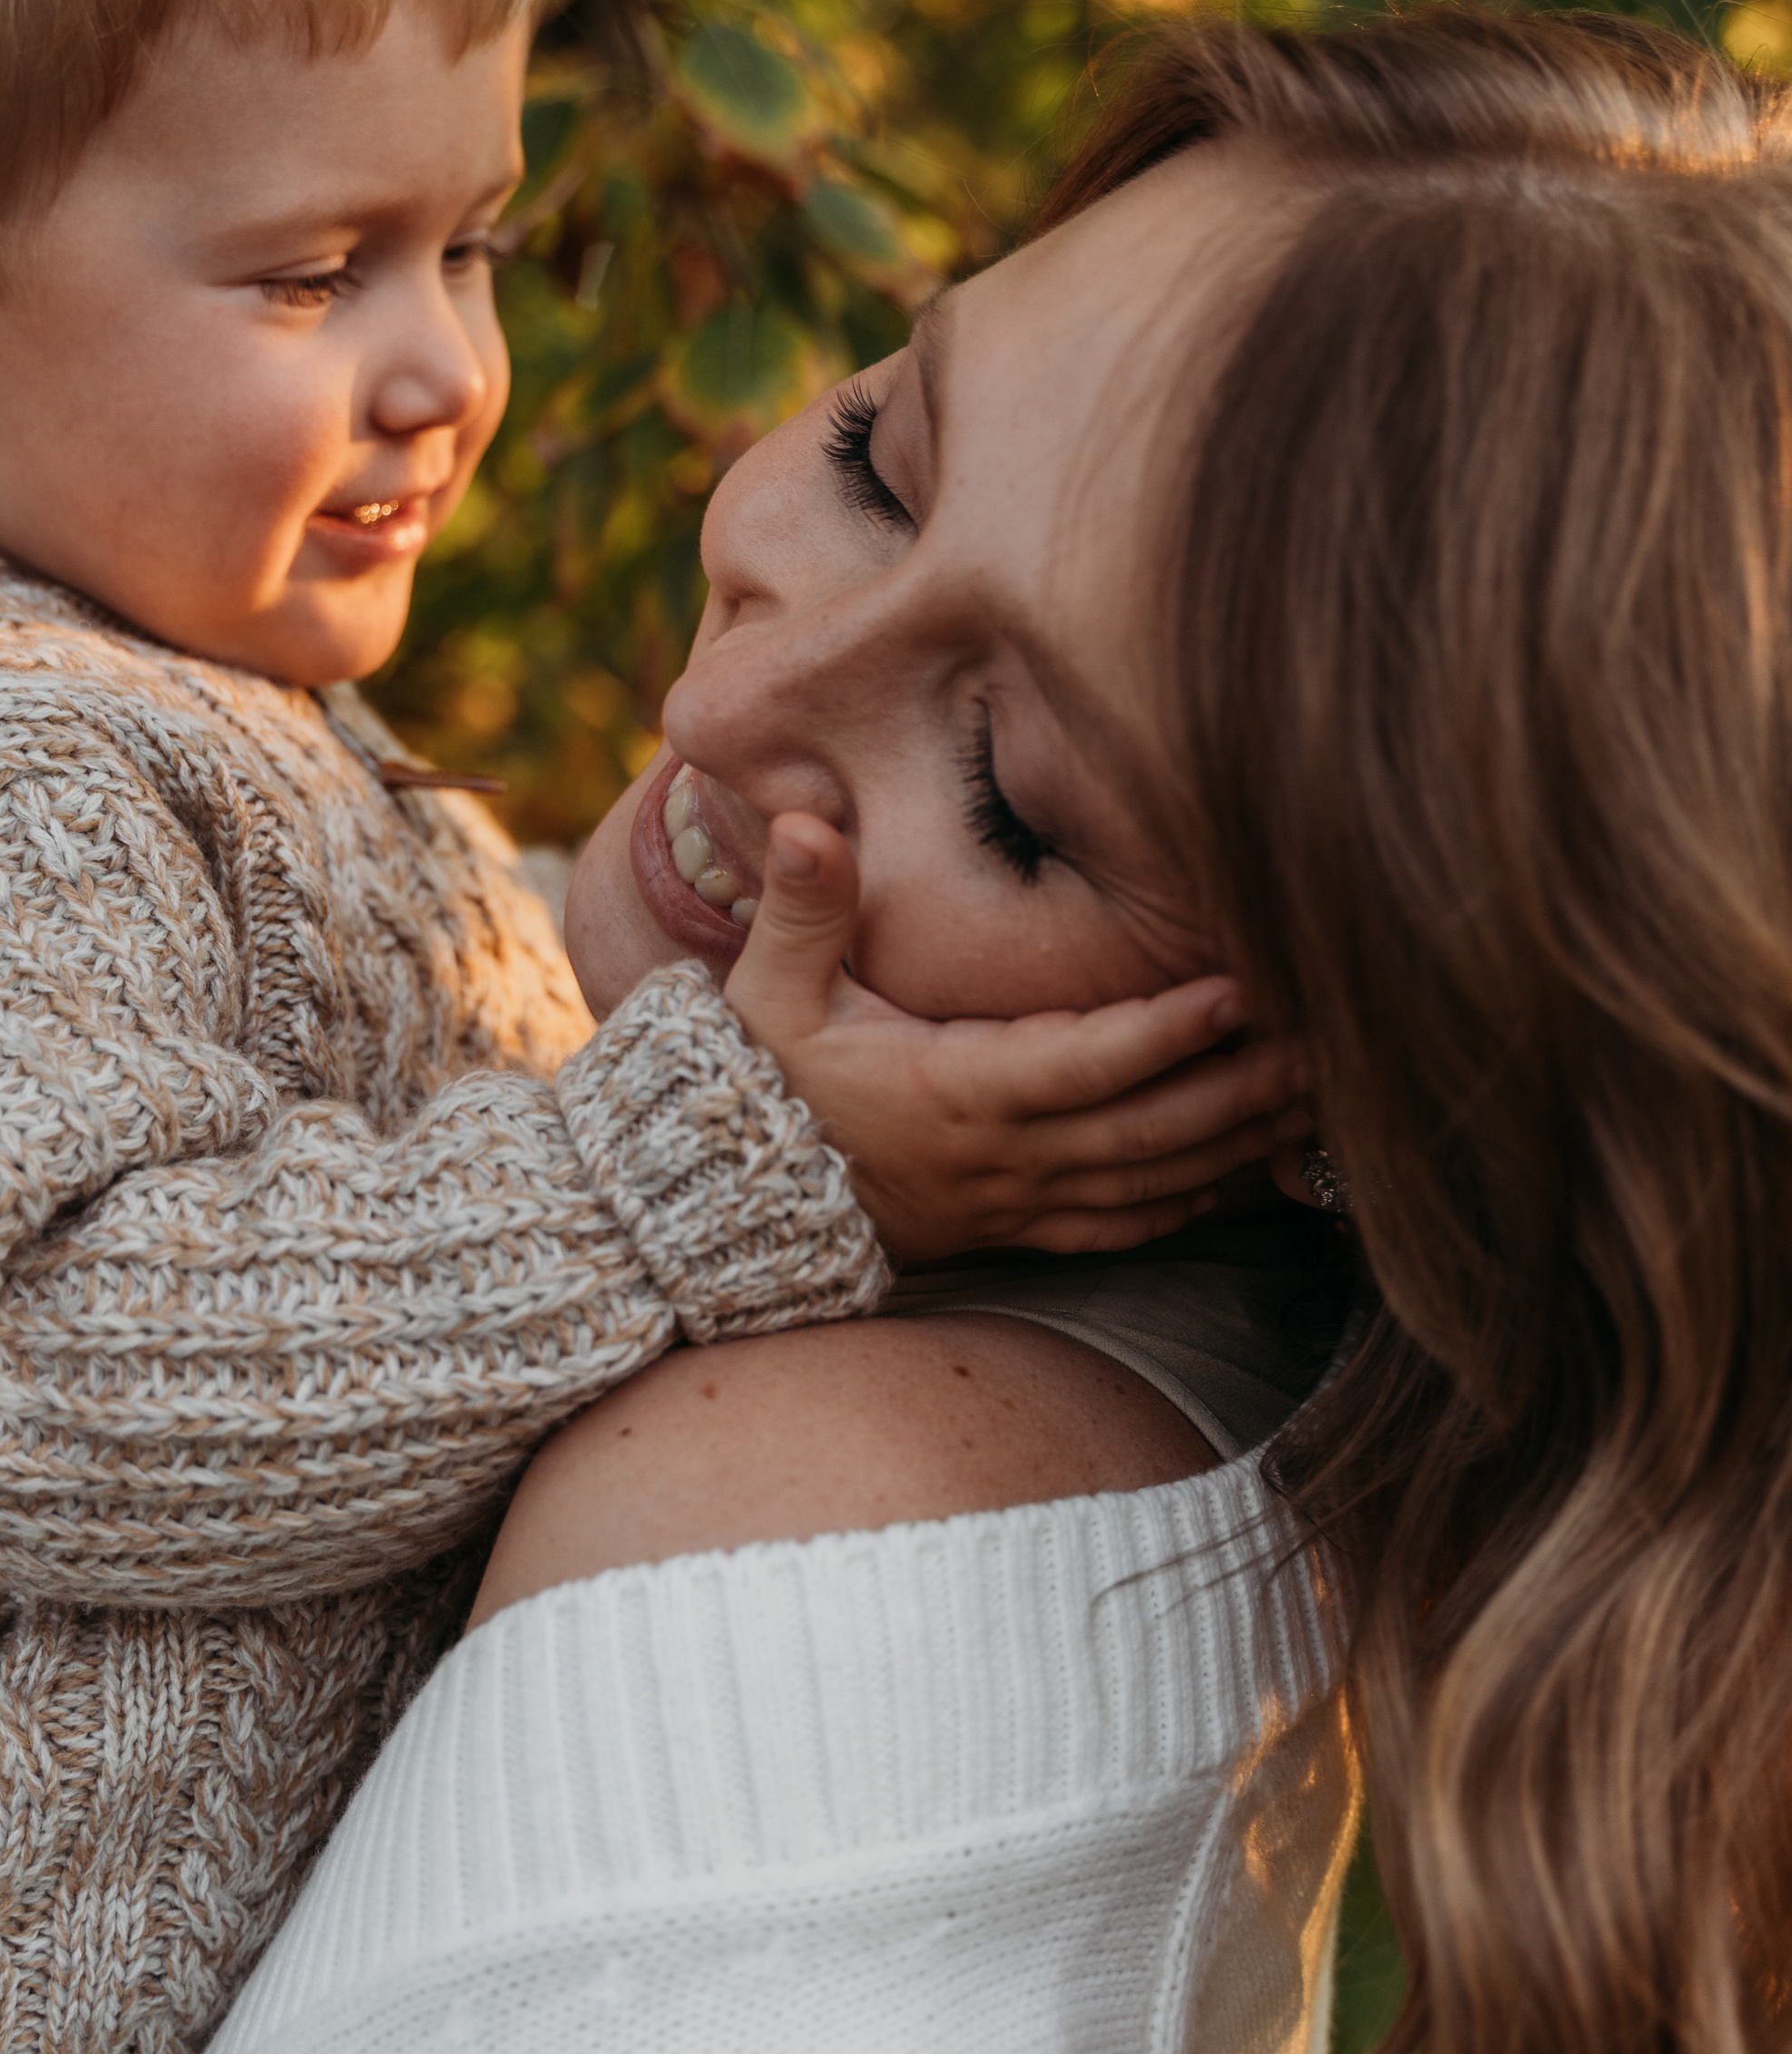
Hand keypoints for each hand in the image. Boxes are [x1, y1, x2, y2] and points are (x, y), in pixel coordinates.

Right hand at [724, 813, 1313, 1265]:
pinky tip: (1242, 1173)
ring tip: (1315, 1100)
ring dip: (1238, 1144)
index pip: (1086, 1062)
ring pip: (1152, 1182)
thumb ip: (803, 906)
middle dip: (1243, 1088)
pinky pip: (1121, 1228)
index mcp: (955, 1089)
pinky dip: (1190, 1202)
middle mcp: (1002, 1155)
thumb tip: (807, 823)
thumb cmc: (755, 1079)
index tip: (1238, 989)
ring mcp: (1014, 1201)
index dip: (1168, 1031)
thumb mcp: (766, 987)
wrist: (726, 1198)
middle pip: (1150, 1128)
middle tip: (1327, 1043)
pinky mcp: (1014, 1230)